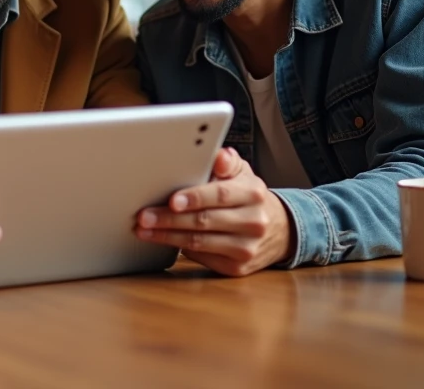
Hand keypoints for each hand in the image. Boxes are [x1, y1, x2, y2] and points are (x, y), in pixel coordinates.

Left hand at [134, 147, 292, 276]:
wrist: (279, 230)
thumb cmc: (249, 197)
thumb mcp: (243, 174)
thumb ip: (227, 162)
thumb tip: (218, 155)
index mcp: (253, 194)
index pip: (220, 195)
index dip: (194, 198)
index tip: (171, 200)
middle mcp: (253, 222)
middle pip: (205, 221)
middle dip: (169, 219)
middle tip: (144, 216)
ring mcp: (246, 248)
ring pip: (200, 243)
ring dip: (167, 237)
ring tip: (144, 230)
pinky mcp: (237, 268)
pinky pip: (203, 258)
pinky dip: (181, 249)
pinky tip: (164, 241)